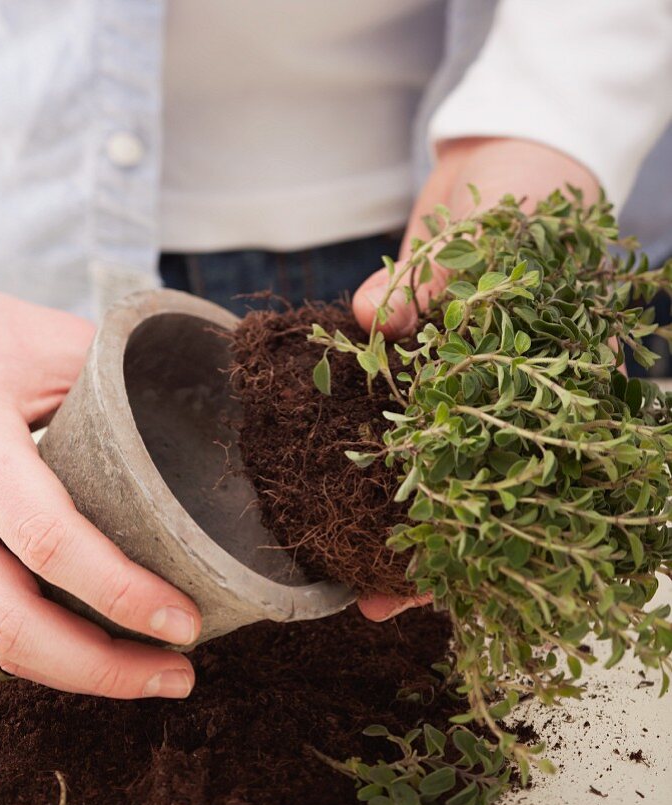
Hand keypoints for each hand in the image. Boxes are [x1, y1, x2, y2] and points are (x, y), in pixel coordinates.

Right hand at [0, 278, 200, 696]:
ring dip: (79, 675)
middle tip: (181, 675)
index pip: (48, 539)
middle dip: (103, 668)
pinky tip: (101, 658)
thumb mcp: (47, 346)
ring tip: (154, 677)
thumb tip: (229, 418)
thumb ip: (123, 388)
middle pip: (13, 623)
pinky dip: (48, 656)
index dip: (121, 593)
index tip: (186, 620)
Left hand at [354, 137, 599, 620]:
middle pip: (459, 491)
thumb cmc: (541, 183)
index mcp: (539, 386)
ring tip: (335, 563)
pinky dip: (346, 427)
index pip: (511, 482)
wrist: (512, 148)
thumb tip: (376, 319)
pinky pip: (372, 401)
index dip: (480, 540)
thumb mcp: (515, 224)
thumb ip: (447, 277)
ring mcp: (444, 379)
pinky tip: (312, 465)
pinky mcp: (403, 351)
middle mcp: (488, 395)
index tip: (441, 583)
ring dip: (377, 506)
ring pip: (411, 458)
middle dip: (420, 550)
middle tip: (373, 605)